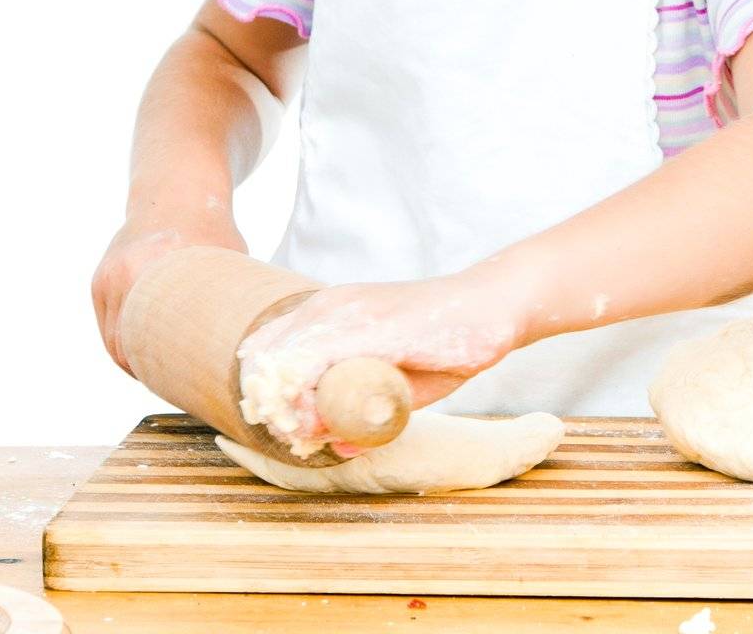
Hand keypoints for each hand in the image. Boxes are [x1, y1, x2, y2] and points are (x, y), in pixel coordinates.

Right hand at [91, 203, 247, 376]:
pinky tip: (145, 351)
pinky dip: (124, 341)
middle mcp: (124, 274)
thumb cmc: (210, 230)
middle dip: (149, 371)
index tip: (183, 385)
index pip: (149, 341)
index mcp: (156, 269)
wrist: (175, 193)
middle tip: (175, 385)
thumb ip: (230, 299)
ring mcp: (107, 278)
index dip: (165, 370)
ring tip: (162, 372)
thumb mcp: (227, 262)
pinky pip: (108, 325)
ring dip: (135, 360)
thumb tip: (256, 341)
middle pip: (126, 347)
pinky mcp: (99, 281)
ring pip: (114, 341)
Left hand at [236, 268, 526, 457]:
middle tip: (294, 436)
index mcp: (329, 310)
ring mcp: (347, 313)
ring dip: (287, 409)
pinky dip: (311, 403)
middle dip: (269, 405)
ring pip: (283, 363)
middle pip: (264, 357)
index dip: (263, 392)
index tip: (282, 426)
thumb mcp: (394, 382)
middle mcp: (330, 305)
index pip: (264, 347)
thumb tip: (332, 447)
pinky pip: (317, 366)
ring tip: (310, 436)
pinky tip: (330, 426)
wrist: (489, 308)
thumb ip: (361, 411)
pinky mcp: (369, 328)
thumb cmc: (443, 343)